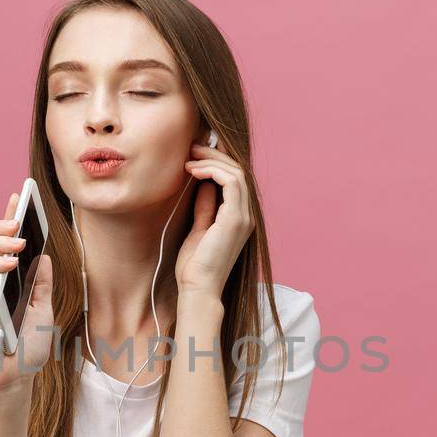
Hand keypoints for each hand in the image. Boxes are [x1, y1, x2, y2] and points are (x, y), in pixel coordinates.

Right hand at [0, 191, 53, 392]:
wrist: (16, 378)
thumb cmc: (27, 348)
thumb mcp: (43, 311)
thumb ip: (41, 284)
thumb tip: (44, 256)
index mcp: (5, 280)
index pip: (2, 243)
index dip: (7, 218)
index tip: (18, 196)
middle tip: (17, 220)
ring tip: (17, 240)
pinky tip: (10, 263)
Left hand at [174, 139, 253, 297]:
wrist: (198, 288)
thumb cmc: (195, 266)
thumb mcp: (199, 228)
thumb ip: (205, 207)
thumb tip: (203, 185)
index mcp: (239, 218)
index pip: (235, 180)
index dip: (217, 162)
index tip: (193, 156)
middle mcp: (246, 215)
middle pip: (238, 171)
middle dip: (214, 155)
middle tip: (191, 148)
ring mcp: (244, 217)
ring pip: (237, 172)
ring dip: (212, 160)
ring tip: (189, 159)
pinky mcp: (236, 219)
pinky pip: (231, 182)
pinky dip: (212, 171)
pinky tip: (193, 171)